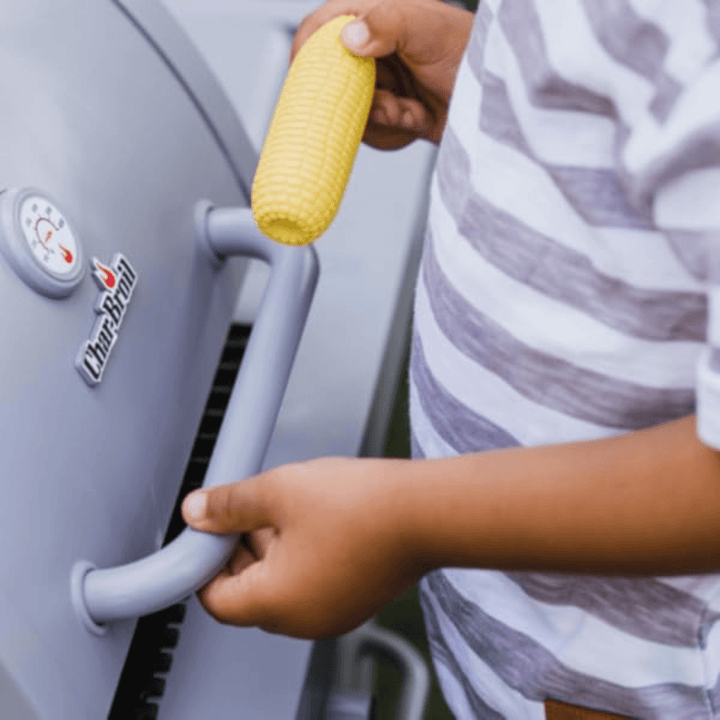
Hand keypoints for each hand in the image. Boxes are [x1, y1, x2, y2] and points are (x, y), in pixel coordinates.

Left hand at [181, 457, 423, 637]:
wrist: (425, 510)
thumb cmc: (360, 505)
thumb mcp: (278, 491)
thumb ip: (230, 505)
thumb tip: (197, 512)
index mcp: (276, 603)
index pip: (216, 598)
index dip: (205, 561)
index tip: (210, 531)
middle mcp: (303, 620)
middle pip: (250, 593)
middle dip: (241, 550)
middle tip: (248, 508)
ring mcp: (334, 613)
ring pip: (283, 586)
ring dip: (274, 550)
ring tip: (287, 505)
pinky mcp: (357, 600)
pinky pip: (314, 584)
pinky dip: (304, 556)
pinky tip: (316, 518)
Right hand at [291, 0, 473, 148]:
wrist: (496, 103)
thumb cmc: (470, 54)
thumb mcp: (429, 29)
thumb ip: (388, 23)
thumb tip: (348, 37)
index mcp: (373, 15)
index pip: (319, 28)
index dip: (306, 52)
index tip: (305, 81)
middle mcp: (371, 49)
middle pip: (329, 79)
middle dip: (355, 98)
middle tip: (386, 101)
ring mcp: (379, 83)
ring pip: (348, 110)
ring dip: (379, 117)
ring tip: (409, 108)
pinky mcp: (390, 113)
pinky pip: (370, 131)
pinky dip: (394, 129)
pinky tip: (417, 117)